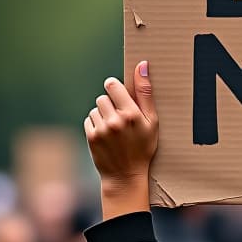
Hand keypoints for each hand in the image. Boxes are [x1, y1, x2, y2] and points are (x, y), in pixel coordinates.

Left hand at [83, 61, 157, 218]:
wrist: (126, 176)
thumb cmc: (143, 147)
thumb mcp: (152, 121)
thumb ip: (146, 93)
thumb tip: (142, 65)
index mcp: (132, 114)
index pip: (113, 85)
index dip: (115, 88)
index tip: (119, 94)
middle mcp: (115, 120)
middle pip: (103, 96)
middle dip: (110, 103)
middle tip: (120, 117)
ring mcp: (101, 130)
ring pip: (96, 108)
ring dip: (103, 115)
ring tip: (114, 129)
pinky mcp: (91, 137)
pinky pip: (89, 120)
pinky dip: (96, 125)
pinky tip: (106, 136)